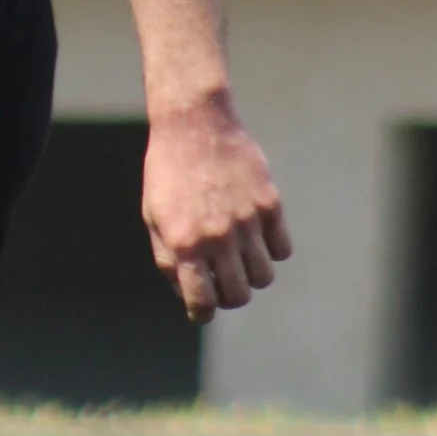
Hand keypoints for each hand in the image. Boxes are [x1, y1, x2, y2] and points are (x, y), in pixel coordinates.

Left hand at [143, 98, 288, 322]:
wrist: (194, 123)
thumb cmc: (167, 173)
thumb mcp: (154, 218)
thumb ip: (168, 259)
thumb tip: (189, 294)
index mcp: (185, 243)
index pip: (202, 302)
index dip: (201, 312)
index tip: (202, 307)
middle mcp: (218, 236)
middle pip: (238, 295)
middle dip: (228, 295)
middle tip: (221, 280)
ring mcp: (247, 220)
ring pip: (264, 276)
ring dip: (251, 275)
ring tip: (239, 257)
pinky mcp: (270, 204)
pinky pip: (282, 248)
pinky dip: (271, 250)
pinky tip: (256, 237)